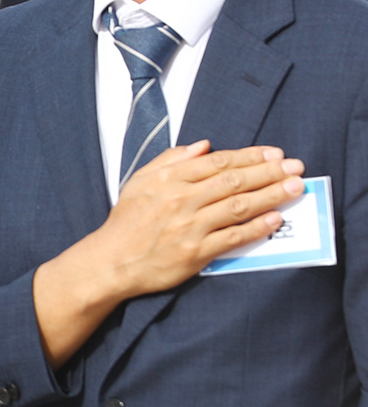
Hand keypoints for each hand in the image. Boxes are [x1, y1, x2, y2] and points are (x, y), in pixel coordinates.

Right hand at [33, 142, 302, 366]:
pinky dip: (257, 228)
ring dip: (271, 195)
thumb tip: (203, 145)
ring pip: (239, 206)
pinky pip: (233, 237)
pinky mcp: (196, 252)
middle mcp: (181, 200)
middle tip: (296, 167)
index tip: (274, 153)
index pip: (218, 162)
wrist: (111, 261)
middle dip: (269, 172)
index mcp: (169, 179)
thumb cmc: (126, 222)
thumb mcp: (139, 181)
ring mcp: (190, 227)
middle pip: (234, 181)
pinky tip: (275, 219)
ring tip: (295, 188)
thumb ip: (171, 159)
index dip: (250, 156)